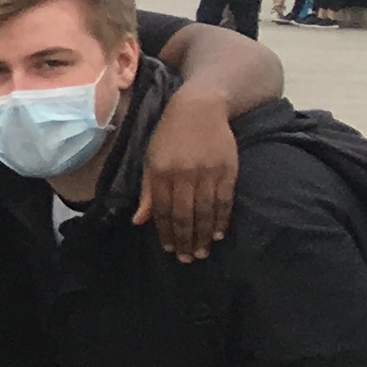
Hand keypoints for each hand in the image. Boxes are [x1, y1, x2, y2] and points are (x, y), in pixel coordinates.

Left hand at [135, 78, 239, 261]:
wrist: (200, 107)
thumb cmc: (169, 135)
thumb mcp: (150, 159)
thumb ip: (146, 191)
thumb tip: (139, 221)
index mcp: (161, 172)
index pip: (162, 210)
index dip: (166, 232)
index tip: (170, 249)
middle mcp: (183, 174)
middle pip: (184, 215)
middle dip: (185, 240)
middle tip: (188, 259)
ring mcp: (207, 172)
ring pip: (205, 211)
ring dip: (204, 235)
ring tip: (203, 252)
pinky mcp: (227, 169)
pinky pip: (224, 201)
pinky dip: (222, 219)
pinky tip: (219, 233)